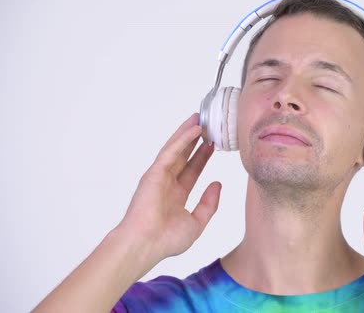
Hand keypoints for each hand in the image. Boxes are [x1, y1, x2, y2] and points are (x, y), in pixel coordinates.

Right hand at [119, 112, 221, 263]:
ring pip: (176, 149)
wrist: (146, 245)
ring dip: (187, 133)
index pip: (192, 171)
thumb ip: (209, 204)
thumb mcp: (197, 222)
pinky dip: (182, 139)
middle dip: (195, 141)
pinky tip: (194, 129)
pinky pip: (171, 152)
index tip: (213, 144)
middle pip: (184, 156)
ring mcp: (159, 177)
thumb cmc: (166, 240)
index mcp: (175, 195)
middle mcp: (166, 183)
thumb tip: (217, 184)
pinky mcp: (154, 173)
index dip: (202, 157)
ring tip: (199, 119)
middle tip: (207, 126)